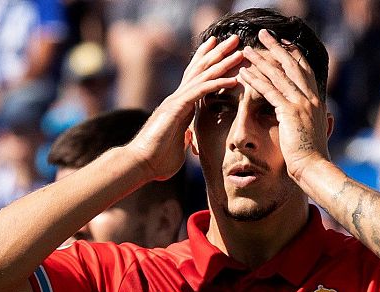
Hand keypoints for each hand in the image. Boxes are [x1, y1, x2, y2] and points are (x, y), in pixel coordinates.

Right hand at [126, 34, 243, 181]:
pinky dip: (217, 84)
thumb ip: (184, 139)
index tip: (219, 48)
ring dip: (222, 62)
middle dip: (218, 53)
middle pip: (200, 69)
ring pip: (202, 76)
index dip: (206, 61)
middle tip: (235, 39)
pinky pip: (200, 91)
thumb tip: (189, 141)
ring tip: (240, 51)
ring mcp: (175, 102)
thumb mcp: (177, 147)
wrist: (140, 164)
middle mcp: (176, 99)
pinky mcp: (176, 108)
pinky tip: (233, 79)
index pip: (194, 78)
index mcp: (178, 106)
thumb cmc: (156, 161)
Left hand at [237, 30, 330, 180]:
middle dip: (276, 47)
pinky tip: (243, 73)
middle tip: (262, 35)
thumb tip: (326, 118)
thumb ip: (319, 121)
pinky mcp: (290, 112)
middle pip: (292, 64)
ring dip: (261, 60)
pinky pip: (270, 91)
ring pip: (279, 75)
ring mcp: (302, 103)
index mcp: (316, 100)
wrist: (314, 168)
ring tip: (245, 51)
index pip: (303, 69)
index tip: (280, 43)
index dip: (291, 54)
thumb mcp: (317, 133)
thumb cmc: (312, 156)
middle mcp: (311, 97)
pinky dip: (256, 80)